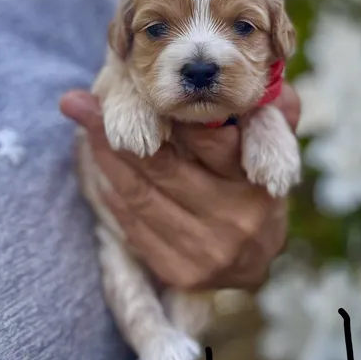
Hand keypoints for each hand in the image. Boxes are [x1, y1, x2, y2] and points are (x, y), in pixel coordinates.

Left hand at [60, 85, 299, 290]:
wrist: (257, 261)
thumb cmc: (257, 188)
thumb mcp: (276, 148)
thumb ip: (272, 115)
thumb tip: (255, 88)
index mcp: (257, 181)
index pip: (210, 140)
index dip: (171, 113)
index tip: (138, 89)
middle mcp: (233, 218)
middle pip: (163, 166)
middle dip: (119, 130)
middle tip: (84, 103)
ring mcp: (205, 249)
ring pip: (140, 195)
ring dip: (106, 159)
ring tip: (84, 125)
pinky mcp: (180, 272)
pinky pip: (133, 225)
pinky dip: (113, 191)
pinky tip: (101, 168)